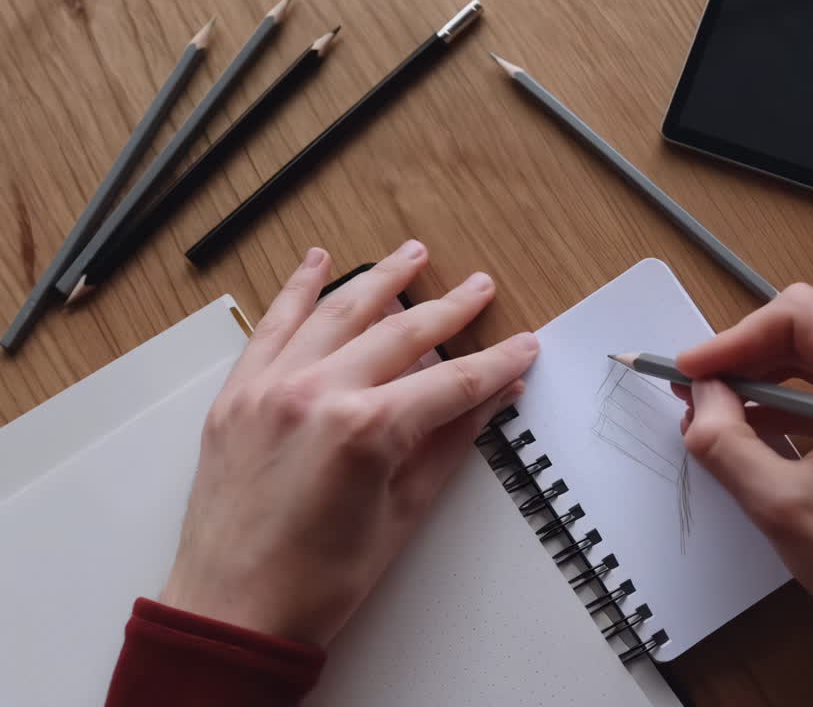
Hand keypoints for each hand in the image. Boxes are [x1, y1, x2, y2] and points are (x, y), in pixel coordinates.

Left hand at [159, 241, 538, 644]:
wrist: (232, 612)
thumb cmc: (317, 581)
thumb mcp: (403, 514)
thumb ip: (449, 443)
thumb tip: (491, 399)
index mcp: (367, 430)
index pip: (451, 382)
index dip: (495, 363)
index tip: (524, 346)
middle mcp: (317, 393)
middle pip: (401, 334)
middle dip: (450, 309)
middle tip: (480, 288)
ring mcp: (271, 387)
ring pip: (337, 313)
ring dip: (380, 280)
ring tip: (413, 254)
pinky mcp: (238, 394)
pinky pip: (273, 326)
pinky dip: (296, 290)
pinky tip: (317, 263)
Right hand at [674, 284, 812, 645]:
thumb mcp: (778, 505)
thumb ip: (726, 440)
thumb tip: (698, 393)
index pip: (803, 318)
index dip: (736, 338)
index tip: (692, 370)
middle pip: (811, 329)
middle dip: (746, 357)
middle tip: (695, 390)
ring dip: (764, 376)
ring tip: (715, 408)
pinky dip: (791, 395)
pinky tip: (751, 421)